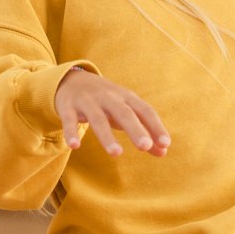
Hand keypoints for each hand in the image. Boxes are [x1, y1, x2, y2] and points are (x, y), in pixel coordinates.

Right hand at [53, 68, 169, 156]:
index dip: (156, 126)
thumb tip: (163, 152)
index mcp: (126, 98)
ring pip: (98, 118)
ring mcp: (88, 101)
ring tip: (116, 153)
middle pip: (124, 113)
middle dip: (135, 129)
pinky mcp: (68, 106)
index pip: (145, 111)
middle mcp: (109, 97)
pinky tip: (74, 146)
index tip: (165, 144)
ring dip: (107, 136)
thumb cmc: (107, 102)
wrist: (72, 80)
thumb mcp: (126, 113)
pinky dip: (71, 131)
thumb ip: (144, 132)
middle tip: (145, 146)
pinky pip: (69, 119)